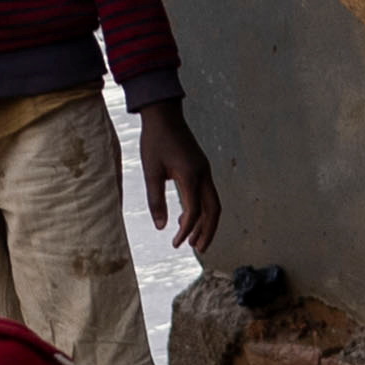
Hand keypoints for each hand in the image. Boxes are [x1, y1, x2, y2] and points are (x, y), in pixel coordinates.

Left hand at [138, 106, 225, 257]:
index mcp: (191, 175)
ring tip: (194, 241)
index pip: (194, 211)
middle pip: (214, 210)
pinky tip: (186, 218)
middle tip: (199, 249)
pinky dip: (201, 210)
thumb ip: (156, 201)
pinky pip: (207, 194)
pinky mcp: (201, 168)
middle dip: (208, 232)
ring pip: (213, 203)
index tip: (175, 243)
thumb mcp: (151, 172)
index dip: (186, 230)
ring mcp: (205, 171)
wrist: (164, 114)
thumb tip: (161, 227)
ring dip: (206, 223)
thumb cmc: (155, 141)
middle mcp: (203, 174)